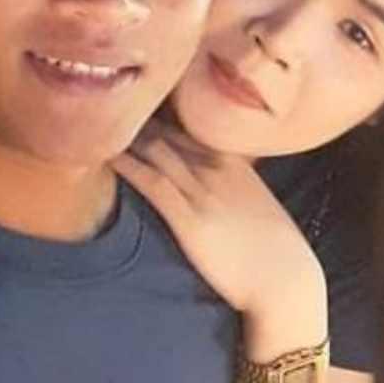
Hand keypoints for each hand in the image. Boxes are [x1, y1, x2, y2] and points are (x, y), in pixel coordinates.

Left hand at [111, 121, 327, 360]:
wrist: (285, 279)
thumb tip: (219, 185)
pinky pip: (153, 183)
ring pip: (158, 150)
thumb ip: (236, 187)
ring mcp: (202, 193)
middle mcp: (216, 170)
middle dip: (138, 119)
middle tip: (107, 109)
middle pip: (169, 132)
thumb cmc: (275, 250)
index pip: (191, 126)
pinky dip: (129, 166)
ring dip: (129, 137)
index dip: (162, 114)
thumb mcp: (257, 205)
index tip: (138, 106)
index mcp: (234, 164)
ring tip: (98, 124)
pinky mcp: (189, 220)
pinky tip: (109, 156)